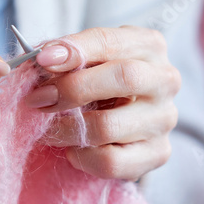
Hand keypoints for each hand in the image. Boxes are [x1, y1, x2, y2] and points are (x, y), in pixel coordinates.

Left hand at [23, 26, 180, 180]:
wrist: (122, 122)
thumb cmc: (100, 82)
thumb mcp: (87, 59)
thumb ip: (66, 57)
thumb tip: (39, 60)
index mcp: (149, 46)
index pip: (110, 41)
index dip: (74, 49)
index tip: (41, 60)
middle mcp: (165, 79)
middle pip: (124, 77)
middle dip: (73, 88)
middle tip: (38, 99)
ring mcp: (164, 118)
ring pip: (110, 126)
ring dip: (67, 129)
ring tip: (48, 129)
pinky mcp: (158, 152)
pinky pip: (112, 161)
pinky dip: (83, 157)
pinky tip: (73, 150)